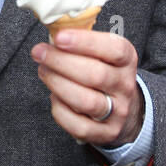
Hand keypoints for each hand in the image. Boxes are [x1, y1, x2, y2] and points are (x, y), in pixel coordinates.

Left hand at [31, 30, 143, 147]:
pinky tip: (54, 96)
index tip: (59, 37)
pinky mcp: (106, 133)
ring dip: (58, 84)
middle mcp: (125, 86)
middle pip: (95, 74)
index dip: (85, 42)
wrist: (125, 110)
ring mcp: (117, 112)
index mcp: (126, 60)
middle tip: (39, 52)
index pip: (114, 49)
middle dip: (61, 62)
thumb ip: (81, 43)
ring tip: (43, 71)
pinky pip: (79, 125)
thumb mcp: (102, 54)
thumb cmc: (104, 73)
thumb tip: (51, 31)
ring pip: (86, 101)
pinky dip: (60, 110)